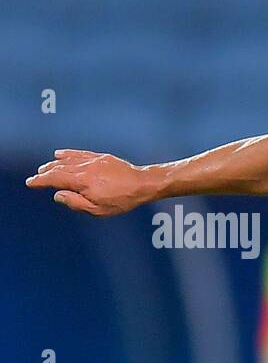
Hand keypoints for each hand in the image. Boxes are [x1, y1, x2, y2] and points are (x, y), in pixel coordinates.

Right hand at [25, 150, 155, 215]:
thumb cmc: (122, 199)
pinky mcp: (100, 157)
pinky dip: (67, 154)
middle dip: (45, 172)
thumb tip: (58, 195)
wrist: (142, 183)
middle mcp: (84, 168)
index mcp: (81, 181)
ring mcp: (92, 160)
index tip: (31, 183)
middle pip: (58, 168)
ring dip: (53, 163)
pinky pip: (79, 153)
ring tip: (45, 167)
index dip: (40, 181)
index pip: (54, 179)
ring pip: (67, 160)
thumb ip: (75, 203)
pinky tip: (59, 154)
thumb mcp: (98, 209)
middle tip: (37, 176)